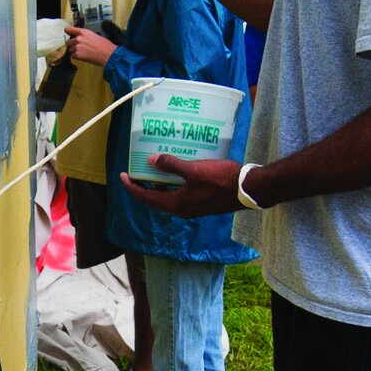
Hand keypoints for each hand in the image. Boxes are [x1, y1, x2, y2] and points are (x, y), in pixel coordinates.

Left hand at [63, 24, 114, 67]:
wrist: (108, 55)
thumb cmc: (105, 45)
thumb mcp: (95, 35)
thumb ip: (85, 36)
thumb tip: (80, 37)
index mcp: (83, 32)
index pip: (68, 29)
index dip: (68, 33)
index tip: (70, 35)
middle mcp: (78, 38)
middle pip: (68, 42)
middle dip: (73, 45)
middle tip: (81, 48)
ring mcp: (77, 47)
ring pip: (70, 50)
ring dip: (75, 52)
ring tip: (85, 53)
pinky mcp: (78, 55)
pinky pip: (73, 56)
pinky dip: (77, 58)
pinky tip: (85, 57)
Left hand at [120, 154, 243, 217]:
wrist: (247, 190)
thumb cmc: (221, 179)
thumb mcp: (194, 170)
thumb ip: (172, 165)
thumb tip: (151, 161)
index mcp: (177, 203)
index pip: (147, 198)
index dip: (133, 187)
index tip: (122, 176)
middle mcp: (182, 209)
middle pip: (155, 201)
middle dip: (143, 189)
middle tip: (134, 175)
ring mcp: (193, 208)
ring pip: (168, 199)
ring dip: (157, 188)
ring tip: (152, 173)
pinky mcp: (202, 203)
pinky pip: (179, 196)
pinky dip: (171, 187)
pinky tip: (175, 175)